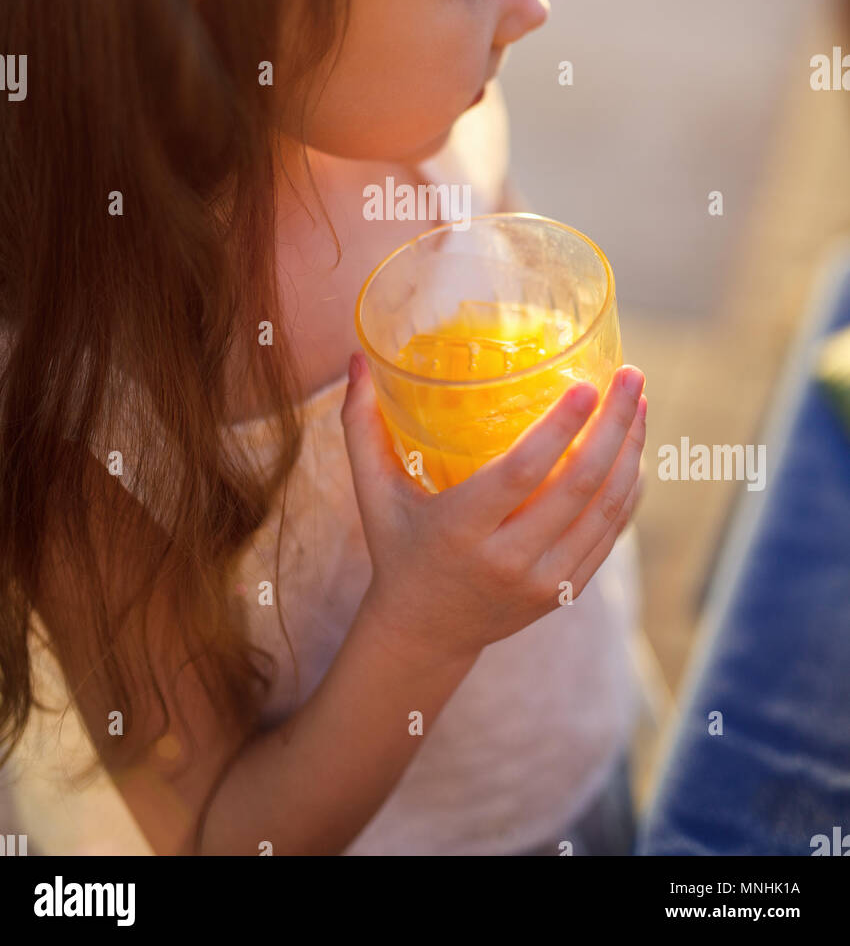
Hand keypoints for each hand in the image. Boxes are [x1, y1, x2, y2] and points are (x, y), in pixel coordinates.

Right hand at [341, 353, 646, 666]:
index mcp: (460, 530)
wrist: (425, 634)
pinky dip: (630, 490)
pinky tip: (634, 450)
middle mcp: (508, 560)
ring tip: (639, 400)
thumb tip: (354, 359)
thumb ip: (360, 426)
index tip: (586, 385)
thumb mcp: (372, 493)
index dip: (558, 429)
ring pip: (606, 510)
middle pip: (579, 485)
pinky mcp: (567, 591)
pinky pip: (611, 534)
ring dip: (631, 451)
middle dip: (613, 425)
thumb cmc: (397, 549)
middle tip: (629, 374)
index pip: (521, 474)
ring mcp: (545, 581)